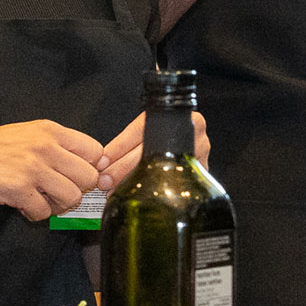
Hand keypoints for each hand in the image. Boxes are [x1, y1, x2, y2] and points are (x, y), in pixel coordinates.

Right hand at [0, 120, 104, 221]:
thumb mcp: (29, 134)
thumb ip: (57, 146)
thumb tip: (88, 167)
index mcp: (51, 130)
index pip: (95, 150)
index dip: (91, 168)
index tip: (78, 177)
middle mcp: (46, 146)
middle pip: (89, 177)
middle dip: (78, 190)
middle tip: (58, 192)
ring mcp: (34, 168)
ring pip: (72, 197)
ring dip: (58, 205)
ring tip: (41, 200)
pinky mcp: (19, 190)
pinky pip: (45, 212)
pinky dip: (36, 214)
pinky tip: (23, 205)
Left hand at [95, 110, 211, 191]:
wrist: (191, 132)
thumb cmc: (164, 130)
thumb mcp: (150, 124)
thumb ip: (132, 139)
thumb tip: (103, 160)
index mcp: (173, 112)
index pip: (140, 129)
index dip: (119, 146)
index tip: (102, 159)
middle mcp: (190, 129)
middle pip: (149, 152)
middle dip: (121, 168)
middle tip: (104, 179)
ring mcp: (199, 149)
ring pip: (160, 168)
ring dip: (133, 180)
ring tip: (114, 189)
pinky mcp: (203, 169)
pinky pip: (174, 181)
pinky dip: (152, 189)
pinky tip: (136, 193)